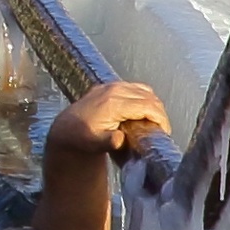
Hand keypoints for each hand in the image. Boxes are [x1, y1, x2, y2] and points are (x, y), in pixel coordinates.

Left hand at [46, 81, 170, 156]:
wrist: (66, 129)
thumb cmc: (81, 139)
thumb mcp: (93, 144)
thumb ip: (108, 142)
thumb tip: (118, 139)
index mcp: (113, 103)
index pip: (147, 106)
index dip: (160, 118)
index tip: (164, 131)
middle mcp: (114, 90)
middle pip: (149, 97)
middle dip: (159, 112)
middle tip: (161, 128)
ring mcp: (112, 85)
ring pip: (144, 90)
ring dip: (152, 104)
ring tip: (154, 121)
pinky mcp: (110, 85)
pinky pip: (135, 88)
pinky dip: (143, 98)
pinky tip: (143, 112)